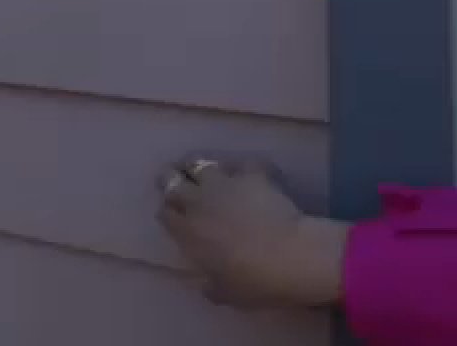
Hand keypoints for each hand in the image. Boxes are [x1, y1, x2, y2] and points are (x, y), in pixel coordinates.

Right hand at [157, 157, 349, 309]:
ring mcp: (224, 183)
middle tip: (179, 185)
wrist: (292, 256)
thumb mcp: (227, 294)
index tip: (175, 218)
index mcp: (187, 231)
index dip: (168, 213)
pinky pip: (241, 163)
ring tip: (206, 173)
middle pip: (170, 180)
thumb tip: (205, 285)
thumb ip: (211, 287)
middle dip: (171, 181)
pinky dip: (242, 168)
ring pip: (199, 163)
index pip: (164, 213)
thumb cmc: (256, 281)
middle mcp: (198, 201)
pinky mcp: (252, 174)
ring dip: (199, 167)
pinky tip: (248, 174)